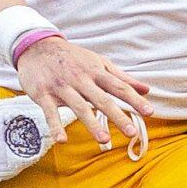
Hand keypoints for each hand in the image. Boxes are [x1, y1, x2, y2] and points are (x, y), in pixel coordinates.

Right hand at [16, 35, 151, 151]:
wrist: (36, 46)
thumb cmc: (73, 58)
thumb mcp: (98, 62)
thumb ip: (122, 78)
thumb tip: (147, 90)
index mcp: (96, 72)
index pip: (119, 87)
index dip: (135, 99)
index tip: (150, 112)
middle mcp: (81, 79)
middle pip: (102, 99)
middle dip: (117, 116)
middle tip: (131, 132)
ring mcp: (62, 87)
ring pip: (79, 107)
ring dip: (91, 124)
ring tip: (104, 140)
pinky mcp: (43, 94)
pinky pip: (50, 112)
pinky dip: (55, 126)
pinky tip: (62, 140)